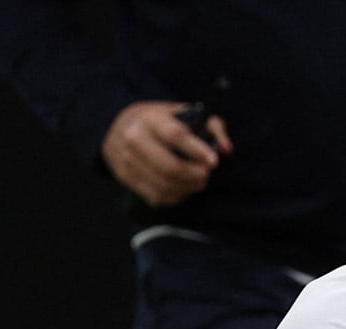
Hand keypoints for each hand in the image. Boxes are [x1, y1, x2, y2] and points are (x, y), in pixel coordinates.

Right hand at [101, 101, 230, 205]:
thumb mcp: (184, 114)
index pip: (175, 135)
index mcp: (150, 119)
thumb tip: (227, 149)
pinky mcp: (126, 177)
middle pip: (170, 166)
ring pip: (164, 185)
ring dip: (188, 188)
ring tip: (198, 181)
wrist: (119, 127)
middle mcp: (134, 138)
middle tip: (206, 174)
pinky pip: (155, 196)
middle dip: (195, 174)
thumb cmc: (161, 122)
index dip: (197, 151)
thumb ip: (212, 127)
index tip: (213, 162)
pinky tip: (183, 188)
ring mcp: (127, 159)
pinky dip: (175, 196)